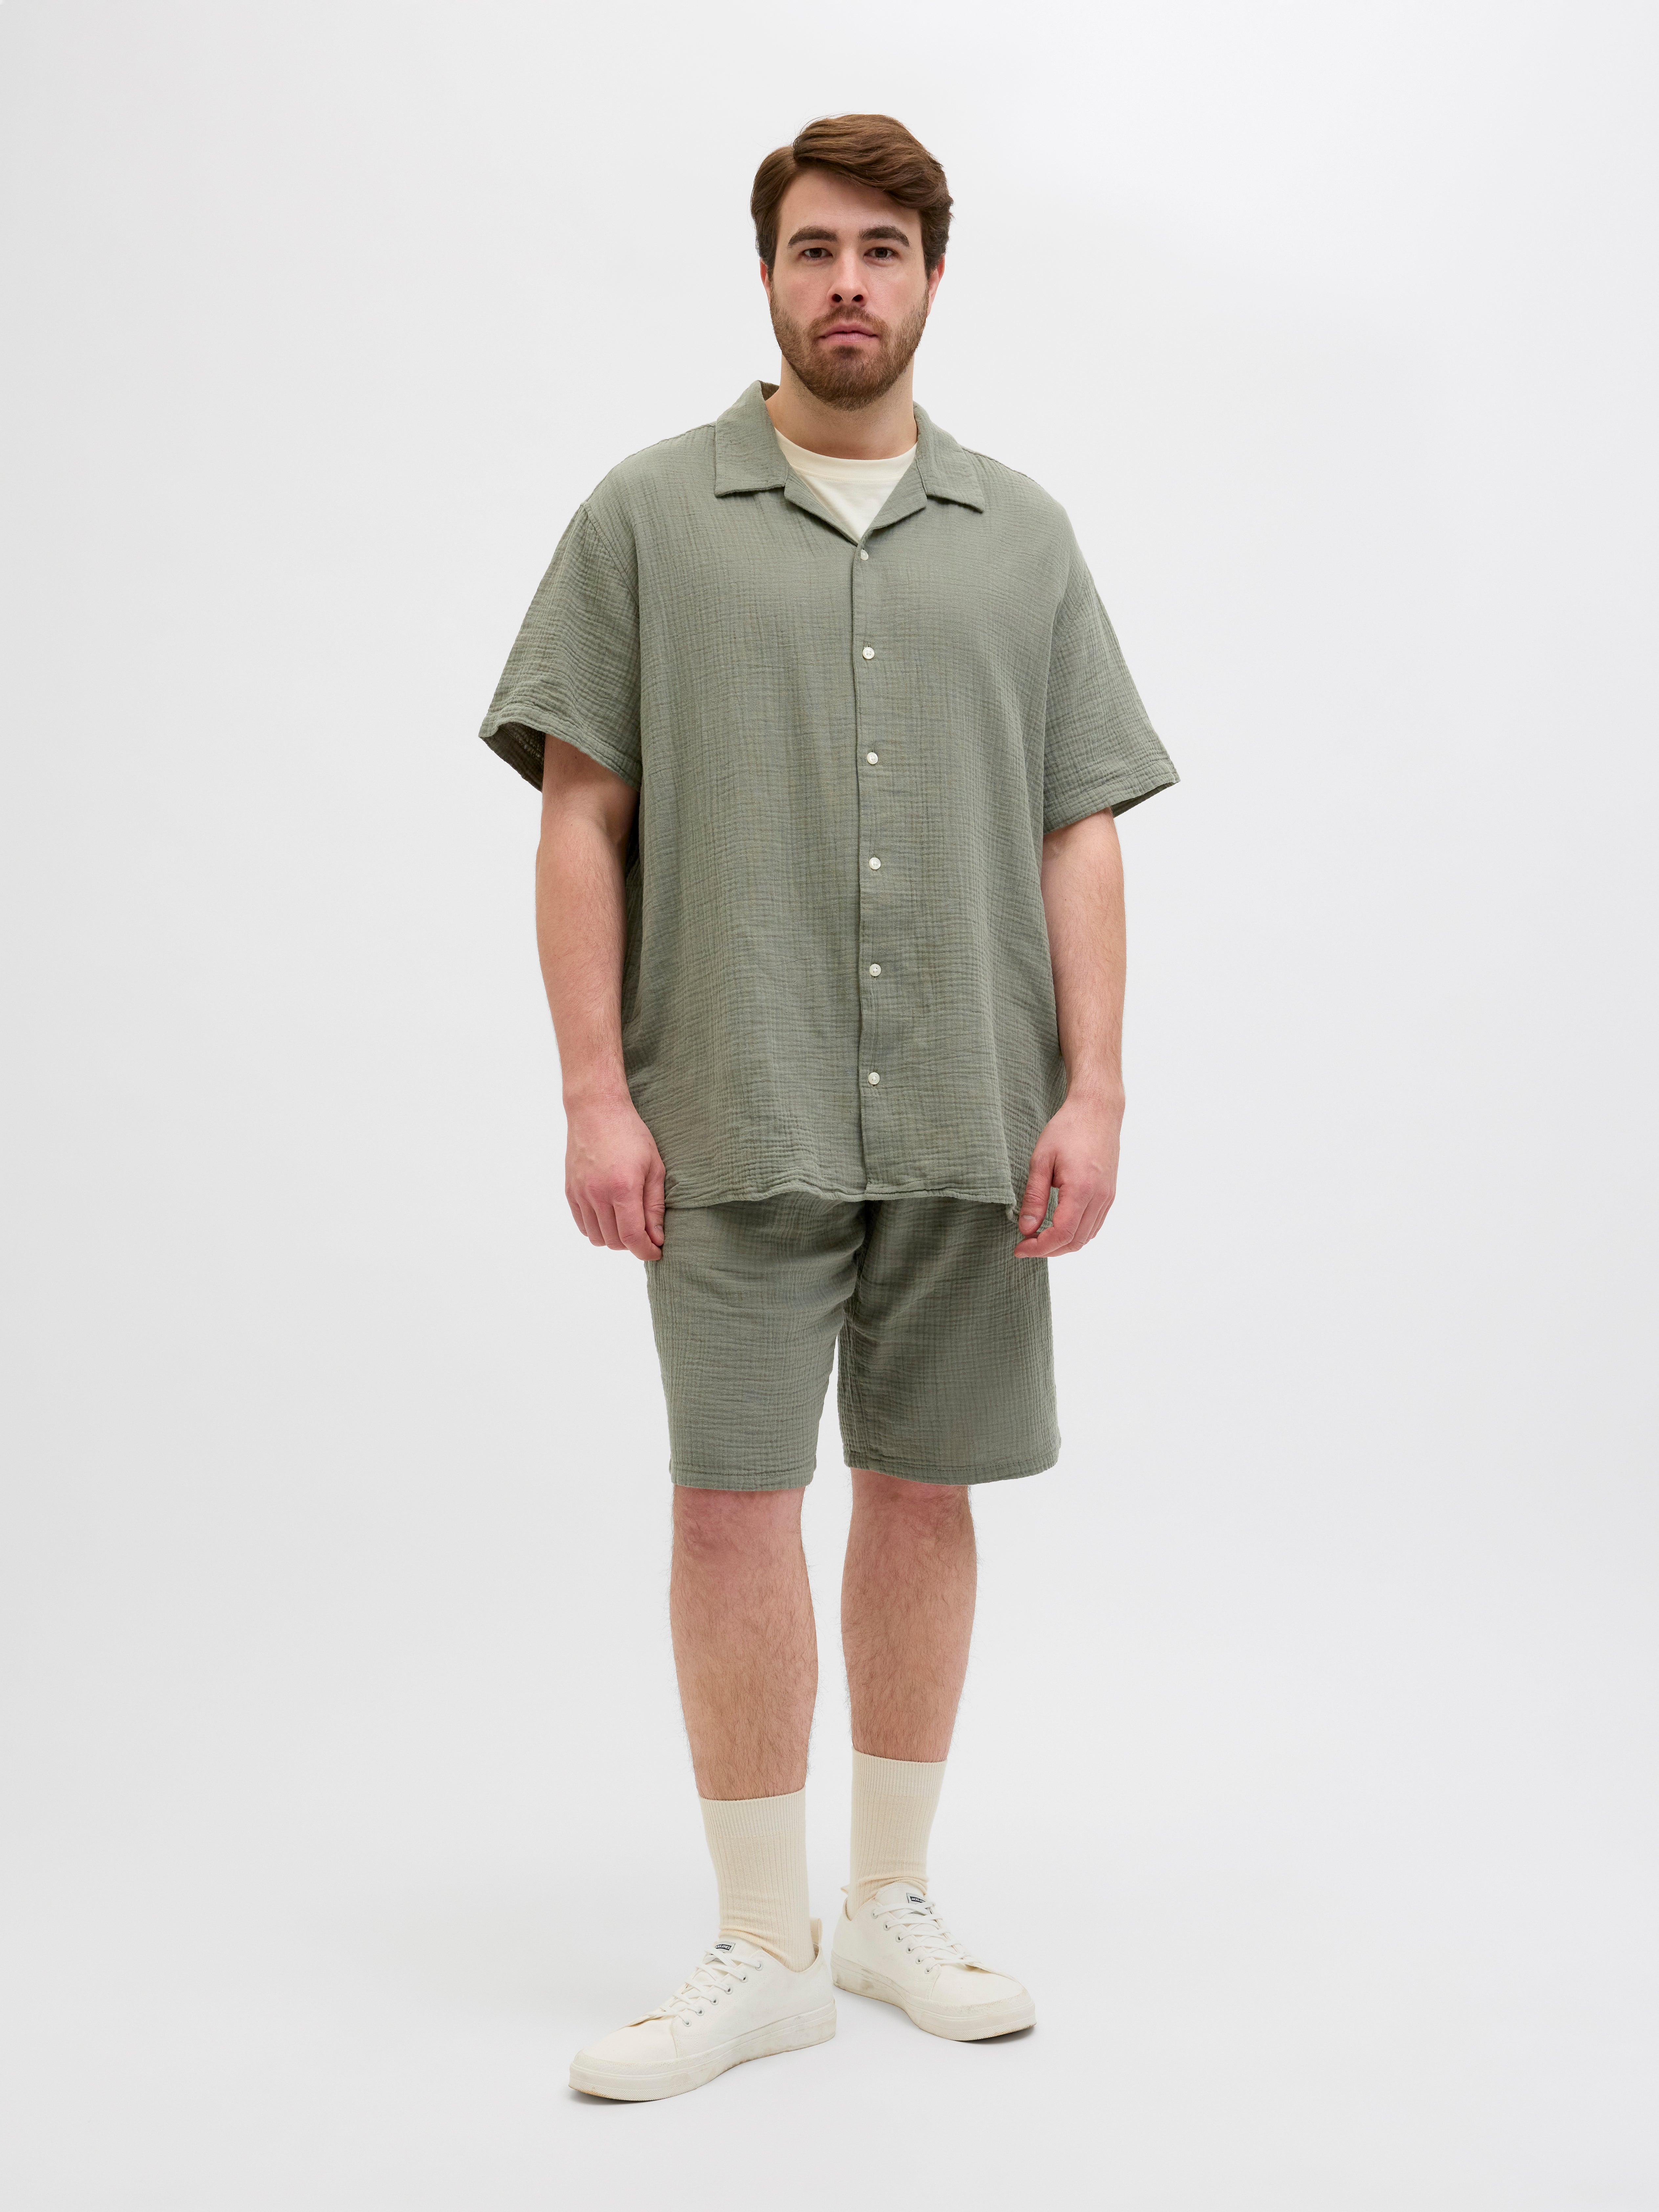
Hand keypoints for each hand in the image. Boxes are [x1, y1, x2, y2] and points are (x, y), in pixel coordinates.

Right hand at [564, 1095, 665, 1259]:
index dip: (646, 1251)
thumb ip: (655, 1206)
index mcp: (623, 1188)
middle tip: (646, 1233)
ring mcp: (581, 1193)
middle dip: (633, 1244)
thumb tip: (657, 1238)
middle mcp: (598, 1194)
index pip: (632, 1236)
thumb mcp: (654, 1167)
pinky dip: (596, 1229)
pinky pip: (582, 1225)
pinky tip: (609, 1216)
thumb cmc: (631, 1134)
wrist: (596, 1110)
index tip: (656, 1252)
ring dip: (614, 1238)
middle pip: (614, 1241)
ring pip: (596, 1237)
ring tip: (627, 1222)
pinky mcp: (570, 1191)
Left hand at [1014, 1090, 1122, 1257]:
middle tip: (1026, 1245)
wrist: (1097, 1111)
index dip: (1039, 1247)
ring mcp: (1108, 1197)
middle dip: (1049, 1250)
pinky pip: (1094, 1225)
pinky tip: (1058, 1227)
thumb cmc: (1067, 1130)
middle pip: (1076, 1241)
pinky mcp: (1110, 1194)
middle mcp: (1100, 1197)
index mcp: (1081, 1189)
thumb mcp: (1041, 1160)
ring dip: (1063, 1244)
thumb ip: (1034, 1197)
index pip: (1062, 1233)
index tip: (1019, 1247)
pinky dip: (1076, 1234)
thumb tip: (1026, 1229)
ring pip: (1087, 1237)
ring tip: (1039, 1238)